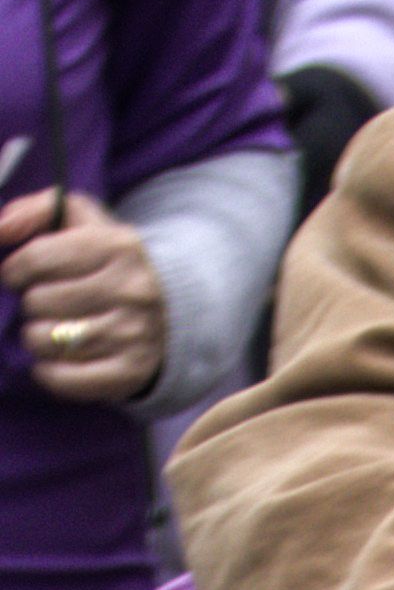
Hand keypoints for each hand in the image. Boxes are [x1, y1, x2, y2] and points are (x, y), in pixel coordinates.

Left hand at [0, 189, 166, 406]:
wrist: (178, 310)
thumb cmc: (111, 263)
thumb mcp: (84, 222)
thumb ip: (37, 211)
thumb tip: (0, 230)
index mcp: (119, 247)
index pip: (35, 259)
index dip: (14, 270)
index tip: (22, 276)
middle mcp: (133, 290)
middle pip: (36, 301)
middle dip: (32, 303)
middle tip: (50, 304)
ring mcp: (135, 334)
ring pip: (44, 340)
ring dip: (38, 336)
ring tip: (56, 329)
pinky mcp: (132, 373)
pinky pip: (63, 378)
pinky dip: (49, 372)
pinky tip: (58, 359)